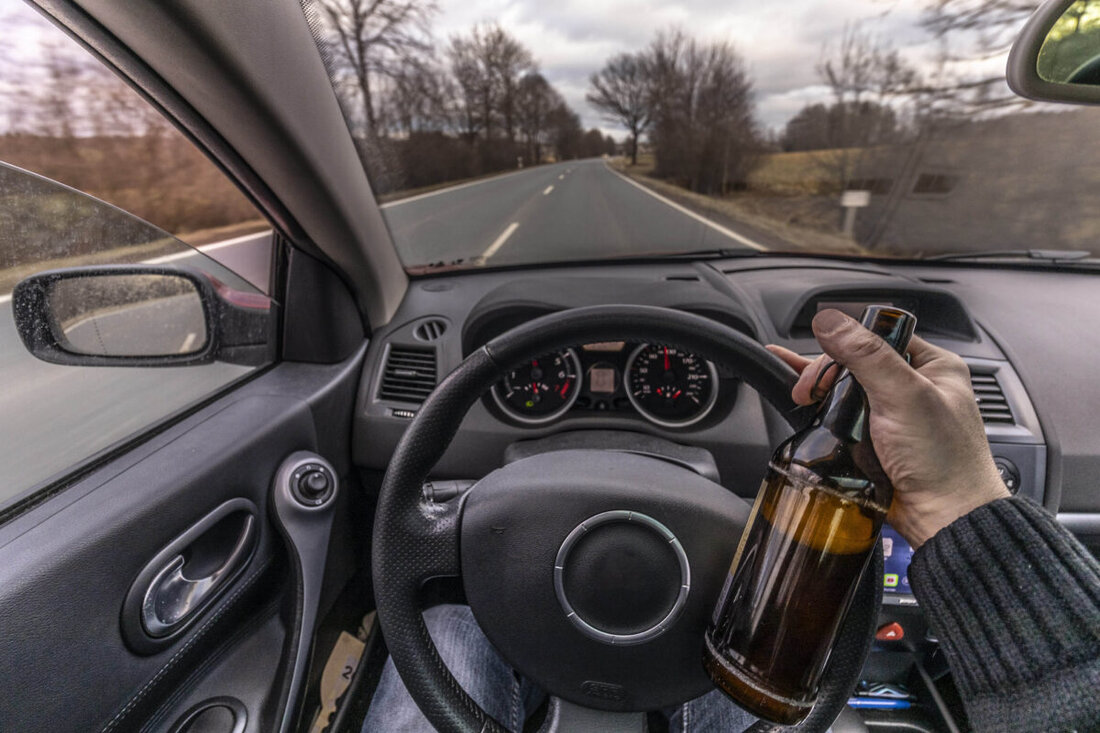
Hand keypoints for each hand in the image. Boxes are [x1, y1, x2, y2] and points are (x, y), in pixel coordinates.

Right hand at [766, 309, 1009, 548]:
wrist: (944, 519)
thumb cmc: (945, 462)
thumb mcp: (905, 396)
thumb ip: (866, 356)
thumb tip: (831, 320)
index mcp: (933, 366)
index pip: (879, 335)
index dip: (845, 343)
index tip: (820, 360)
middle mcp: (914, 387)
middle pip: (855, 362)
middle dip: (826, 372)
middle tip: (808, 390)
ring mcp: (893, 415)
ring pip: (846, 389)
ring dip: (822, 392)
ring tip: (799, 395)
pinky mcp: (876, 440)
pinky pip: (843, 417)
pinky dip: (822, 413)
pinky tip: (801, 405)